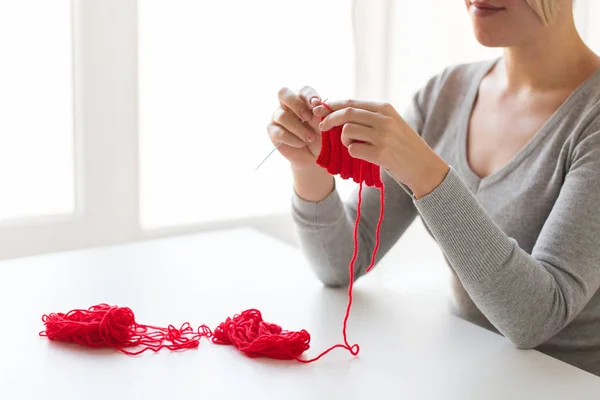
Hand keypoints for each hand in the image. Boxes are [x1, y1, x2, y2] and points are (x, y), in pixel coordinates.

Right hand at [267, 86, 323, 168]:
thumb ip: (320, 114)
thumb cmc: (321, 137)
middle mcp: (288, 105)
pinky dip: (293, 139)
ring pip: (282, 116)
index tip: (317, 103)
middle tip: (308, 117)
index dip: (309, 95)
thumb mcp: (325, 125)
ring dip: (298, 128)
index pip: (303, 91)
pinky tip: (301, 144)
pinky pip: (279, 132)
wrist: (315, 156)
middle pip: (283, 93)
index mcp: (302, 100)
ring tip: (310, 138)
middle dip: (296, 105)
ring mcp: (278, 117)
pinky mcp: (273, 131)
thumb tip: (316, 106)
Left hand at [313, 100, 449, 197]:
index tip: (319, 110)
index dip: (332, 106)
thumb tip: (340, 112)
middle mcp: (384, 119)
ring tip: (354, 146)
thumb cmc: (404, 146)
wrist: (424, 166)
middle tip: (322, 127)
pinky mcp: (381, 153)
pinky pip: (353, 149)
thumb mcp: (391, 123)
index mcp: (385, 108)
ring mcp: (383, 136)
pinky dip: (353, 153)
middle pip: (346, 113)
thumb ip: (370, 117)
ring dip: (344, 140)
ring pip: (347, 131)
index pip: (351, 102)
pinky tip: (363, 155)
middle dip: (329, 119)